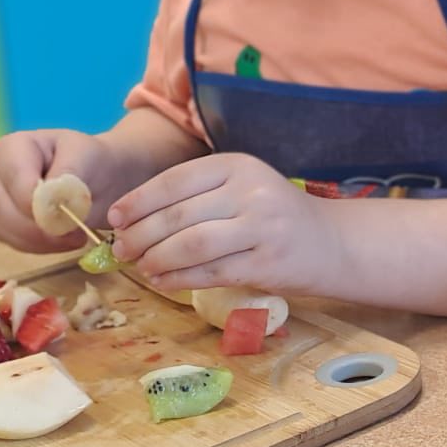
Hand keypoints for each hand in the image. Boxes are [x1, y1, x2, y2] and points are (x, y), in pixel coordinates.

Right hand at [0, 129, 119, 253]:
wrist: (95, 176)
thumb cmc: (87, 159)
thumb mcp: (86, 156)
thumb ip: (68, 173)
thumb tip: (51, 196)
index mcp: (11, 148)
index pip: (14, 179)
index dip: (37, 202)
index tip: (67, 216)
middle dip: (37, 228)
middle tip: (74, 235)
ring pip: (2, 229)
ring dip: (40, 241)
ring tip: (75, 237)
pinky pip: (11, 242)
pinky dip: (39, 247)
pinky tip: (63, 241)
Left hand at [108, 153, 337, 293]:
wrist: (331, 243)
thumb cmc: (274, 216)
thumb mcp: (242, 189)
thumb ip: (197, 197)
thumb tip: (133, 220)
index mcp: (238, 165)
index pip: (175, 181)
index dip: (139, 201)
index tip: (115, 217)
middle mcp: (251, 192)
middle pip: (179, 216)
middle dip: (141, 235)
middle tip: (121, 250)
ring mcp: (262, 228)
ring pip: (191, 246)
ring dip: (157, 259)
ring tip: (141, 267)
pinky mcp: (267, 264)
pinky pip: (211, 273)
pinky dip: (179, 279)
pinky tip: (163, 281)